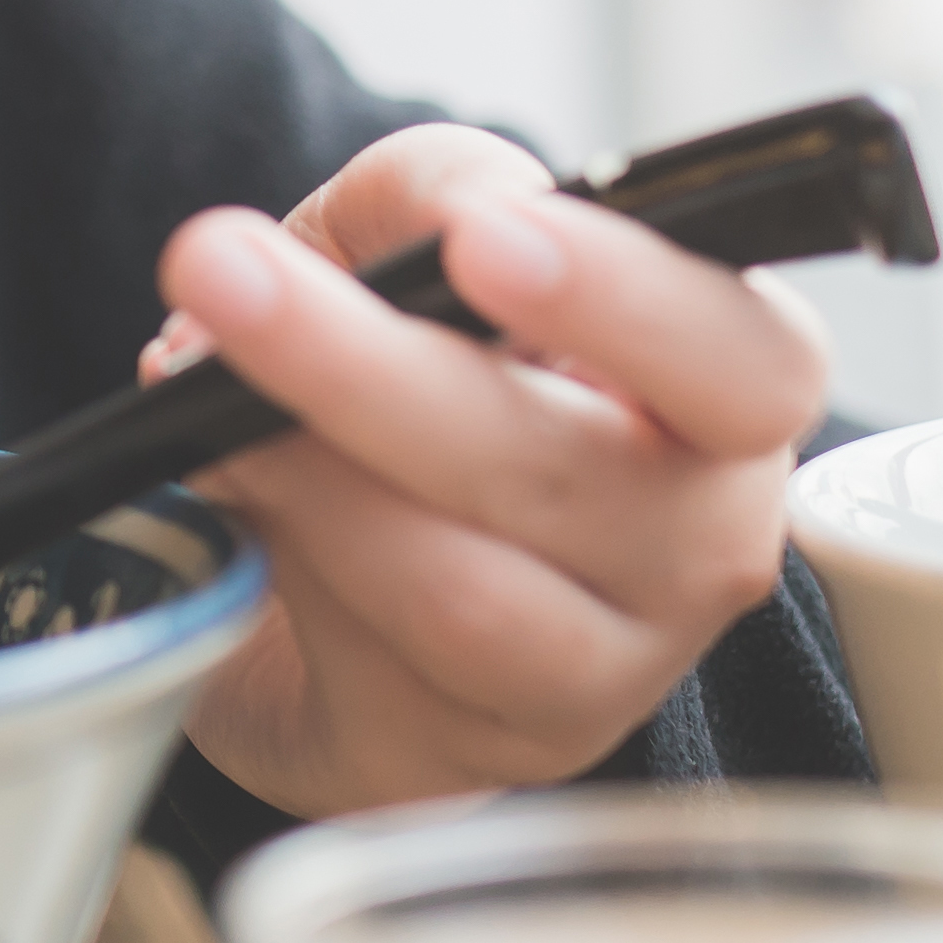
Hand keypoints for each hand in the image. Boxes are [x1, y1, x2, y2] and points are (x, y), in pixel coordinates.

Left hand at [149, 123, 826, 818]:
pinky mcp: (490, 750)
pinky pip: (379, 663)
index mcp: (730, 389)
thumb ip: (435, 192)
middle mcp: (703, 542)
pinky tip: (223, 484)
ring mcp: (609, 670)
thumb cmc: (417, 364)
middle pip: (568, 475)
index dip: (626, 300)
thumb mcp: (409, 235)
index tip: (487, 236)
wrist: (336, 545)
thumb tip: (453, 214)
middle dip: (369, 369)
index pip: (748, 358)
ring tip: (195, 386)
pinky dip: (282, 558)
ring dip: (301, 475)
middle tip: (218, 268)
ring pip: (463, 591)